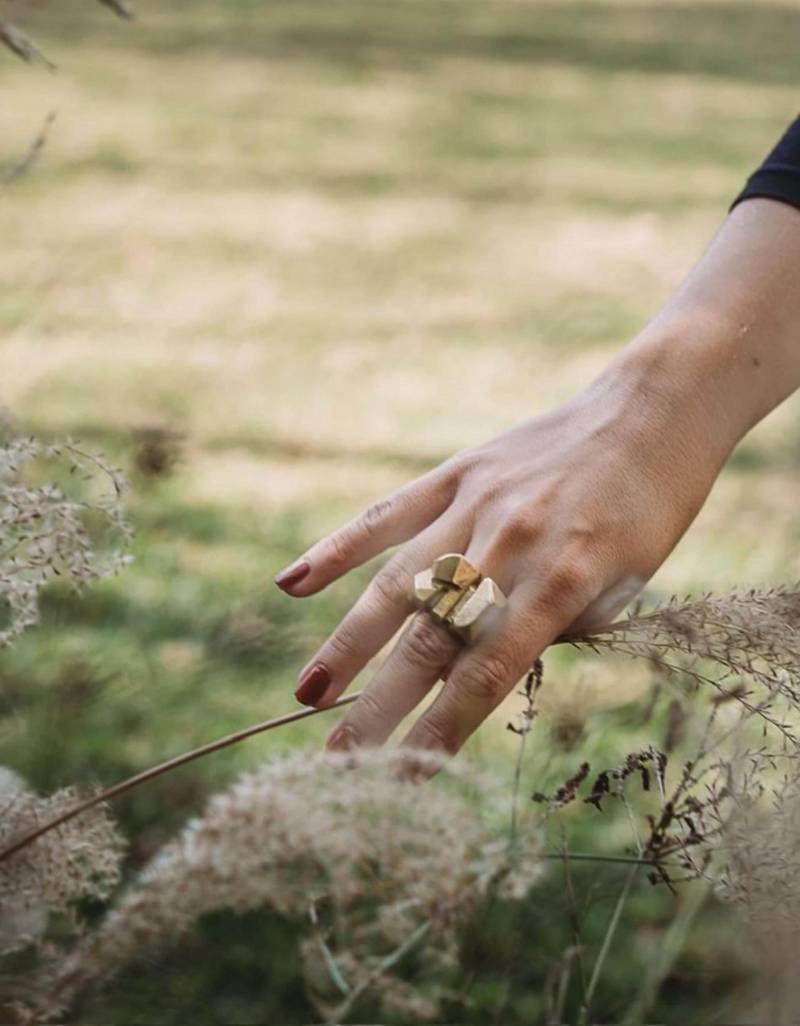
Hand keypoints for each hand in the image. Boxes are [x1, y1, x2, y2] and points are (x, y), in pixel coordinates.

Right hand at [274, 343, 731, 771]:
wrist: (653, 413)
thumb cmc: (648, 512)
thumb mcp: (626, 585)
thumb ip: (550, 627)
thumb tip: (476, 666)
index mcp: (562, 583)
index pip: (485, 676)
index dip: (440, 732)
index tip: (403, 781)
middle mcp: (509, 546)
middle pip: (430, 641)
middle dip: (381, 707)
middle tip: (337, 760)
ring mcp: (476, 505)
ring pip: (396, 583)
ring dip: (348, 644)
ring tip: (309, 694)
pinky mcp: (458, 471)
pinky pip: (389, 513)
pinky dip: (338, 548)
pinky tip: (292, 584)